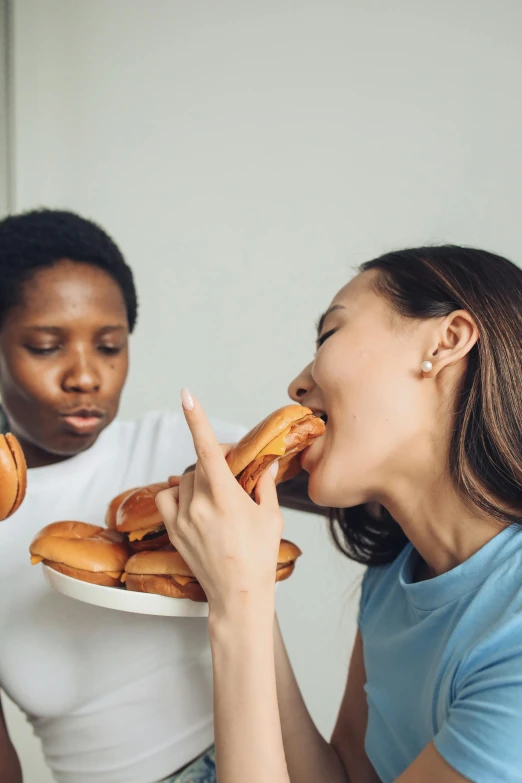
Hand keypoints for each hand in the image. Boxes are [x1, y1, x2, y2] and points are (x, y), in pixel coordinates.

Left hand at [156, 391, 283, 619]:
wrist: (238, 596)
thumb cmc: (259, 558)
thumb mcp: (270, 517)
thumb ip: (263, 485)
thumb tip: (263, 464)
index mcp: (225, 497)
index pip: (207, 449)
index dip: (197, 420)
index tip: (186, 396)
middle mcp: (199, 504)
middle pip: (199, 465)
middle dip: (215, 462)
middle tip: (233, 474)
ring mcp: (183, 518)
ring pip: (182, 481)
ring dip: (198, 480)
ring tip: (216, 496)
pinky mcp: (173, 531)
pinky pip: (168, 499)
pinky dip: (178, 494)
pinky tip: (194, 503)